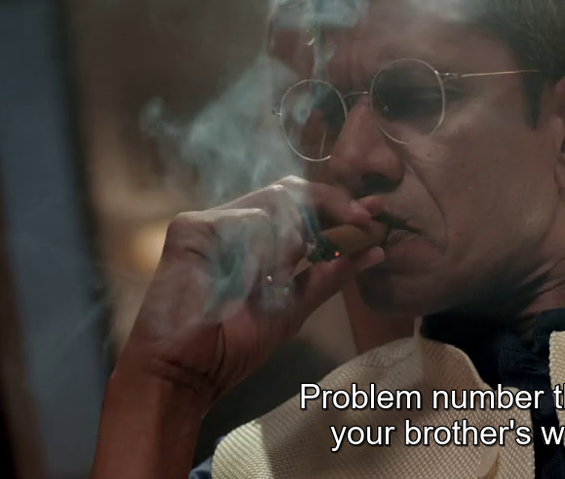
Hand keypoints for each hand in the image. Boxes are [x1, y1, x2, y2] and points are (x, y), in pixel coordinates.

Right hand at [117, 176, 384, 403]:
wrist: (189, 373)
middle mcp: (235, 225)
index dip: (339, 206)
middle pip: (290, 192)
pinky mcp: (191, 228)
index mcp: (259, 241)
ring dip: (290, 242)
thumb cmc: (234, 346)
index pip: (302, 207)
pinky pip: (244, 220)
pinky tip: (251, 280)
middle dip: (332, 203)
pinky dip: (260, 251)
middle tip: (360, 219)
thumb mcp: (294, 306)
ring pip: (274, 204)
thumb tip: (375, 250)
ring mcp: (212, 223)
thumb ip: (331, 275)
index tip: (373, 216)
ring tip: (275, 281)